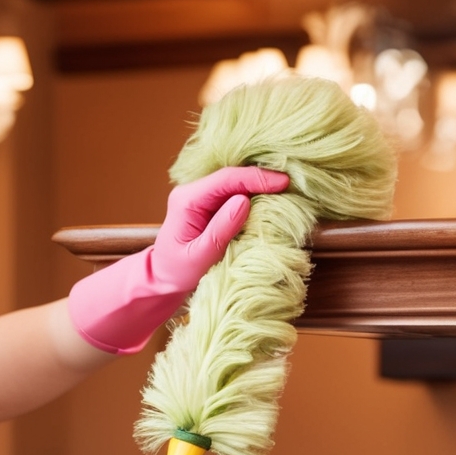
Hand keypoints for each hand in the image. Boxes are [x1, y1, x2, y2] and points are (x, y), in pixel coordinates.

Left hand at [152, 166, 289, 291]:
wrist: (163, 278)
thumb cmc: (177, 271)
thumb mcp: (198, 257)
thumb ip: (219, 231)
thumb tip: (244, 201)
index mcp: (187, 200)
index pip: (225, 180)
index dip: (255, 178)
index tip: (283, 183)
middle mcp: (193, 192)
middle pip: (232, 176)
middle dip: (262, 178)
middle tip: (292, 185)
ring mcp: (203, 196)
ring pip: (236, 183)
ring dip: (260, 186)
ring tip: (287, 190)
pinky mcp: (212, 205)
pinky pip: (235, 193)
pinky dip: (255, 195)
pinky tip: (273, 199)